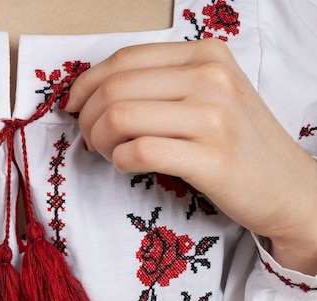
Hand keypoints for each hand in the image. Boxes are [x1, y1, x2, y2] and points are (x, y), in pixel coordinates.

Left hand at [65, 39, 316, 273]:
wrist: (286, 186)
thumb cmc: (236, 141)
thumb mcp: (206, 94)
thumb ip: (158, 83)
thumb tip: (90, 93)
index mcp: (205, 53)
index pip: (124, 59)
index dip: (86, 84)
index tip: (74, 107)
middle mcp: (210, 76)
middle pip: (114, 88)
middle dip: (86, 117)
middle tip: (91, 139)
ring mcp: (214, 115)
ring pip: (118, 117)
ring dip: (100, 140)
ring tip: (110, 153)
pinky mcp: (212, 157)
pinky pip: (138, 152)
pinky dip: (119, 161)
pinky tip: (128, 166)